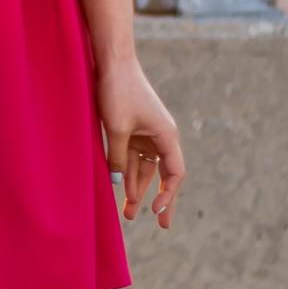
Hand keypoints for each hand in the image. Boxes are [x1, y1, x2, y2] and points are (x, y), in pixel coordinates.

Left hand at [98, 53, 183, 229]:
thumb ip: (119, 158)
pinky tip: (120, 189)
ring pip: (146, 169)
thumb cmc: (118, 92)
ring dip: (138, 189)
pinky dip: (128, 173)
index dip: (167, 194)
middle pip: (164, 175)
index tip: (155, 212)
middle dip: (159, 199)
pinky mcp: (132, 129)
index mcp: (167, 136)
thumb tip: (119, 183)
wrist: (112, 62)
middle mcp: (162, 137)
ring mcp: (147, 134)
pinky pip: (133, 157)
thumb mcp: (116, 129)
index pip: (175, 173)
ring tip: (128, 214)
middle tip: (161, 226)